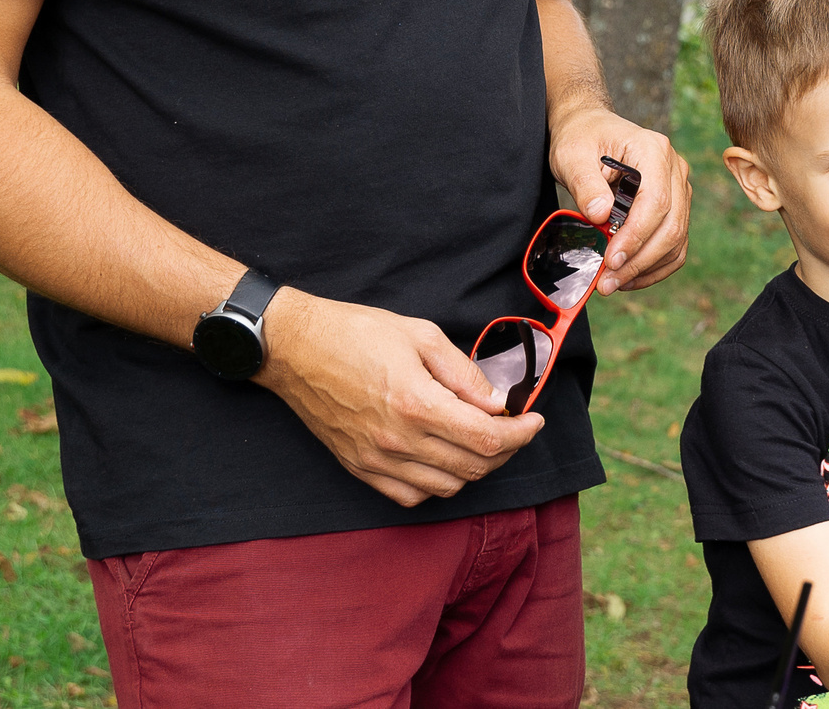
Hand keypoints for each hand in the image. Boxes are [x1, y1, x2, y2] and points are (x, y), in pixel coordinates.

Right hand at [255, 288, 543, 505]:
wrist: (294, 349)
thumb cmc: (356, 333)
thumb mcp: (421, 334)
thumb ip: (464, 373)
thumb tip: (496, 403)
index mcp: (418, 404)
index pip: (487, 439)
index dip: (521, 434)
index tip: (533, 420)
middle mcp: (398, 441)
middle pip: (473, 467)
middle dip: (505, 450)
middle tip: (513, 427)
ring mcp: (377, 460)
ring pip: (447, 486)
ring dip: (473, 468)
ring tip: (479, 440)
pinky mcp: (360, 468)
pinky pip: (411, 495)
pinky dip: (437, 483)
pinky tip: (442, 458)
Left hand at [550, 106, 690, 293]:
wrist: (590, 128)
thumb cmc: (581, 139)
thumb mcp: (572, 156)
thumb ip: (586, 184)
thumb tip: (601, 215)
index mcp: (653, 151)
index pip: (656, 202)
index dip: (636, 237)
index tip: (610, 260)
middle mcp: (675, 168)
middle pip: (671, 225)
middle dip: (639, 260)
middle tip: (608, 282)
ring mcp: (679, 187)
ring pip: (677, 239)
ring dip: (647, 268)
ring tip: (614, 283)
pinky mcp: (676, 204)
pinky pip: (675, 243)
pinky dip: (656, 265)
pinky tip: (630, 276)